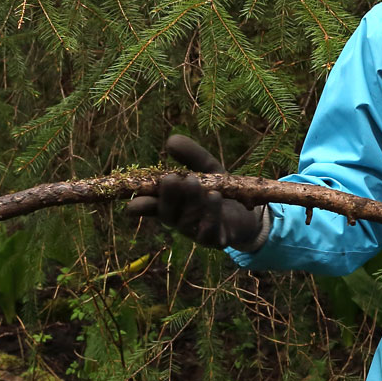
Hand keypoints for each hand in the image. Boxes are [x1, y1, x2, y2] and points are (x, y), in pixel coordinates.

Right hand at [126, 135, 268, 250]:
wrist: (248, 214)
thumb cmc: (218, 189)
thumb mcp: (207, 168)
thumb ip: (190, 156)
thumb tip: (170, 141)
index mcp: (172, 205)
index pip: (151, 207)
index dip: (141, 206)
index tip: (132, 203)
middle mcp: (180, 221)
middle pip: (168, 214)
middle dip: (168, 197)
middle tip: (171, 178)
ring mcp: (196, 232)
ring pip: (187, 222)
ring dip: (189, 201)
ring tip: (194, 181)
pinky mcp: (216, 239)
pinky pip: (210, 232)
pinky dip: (211, 215)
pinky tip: (214, 197)